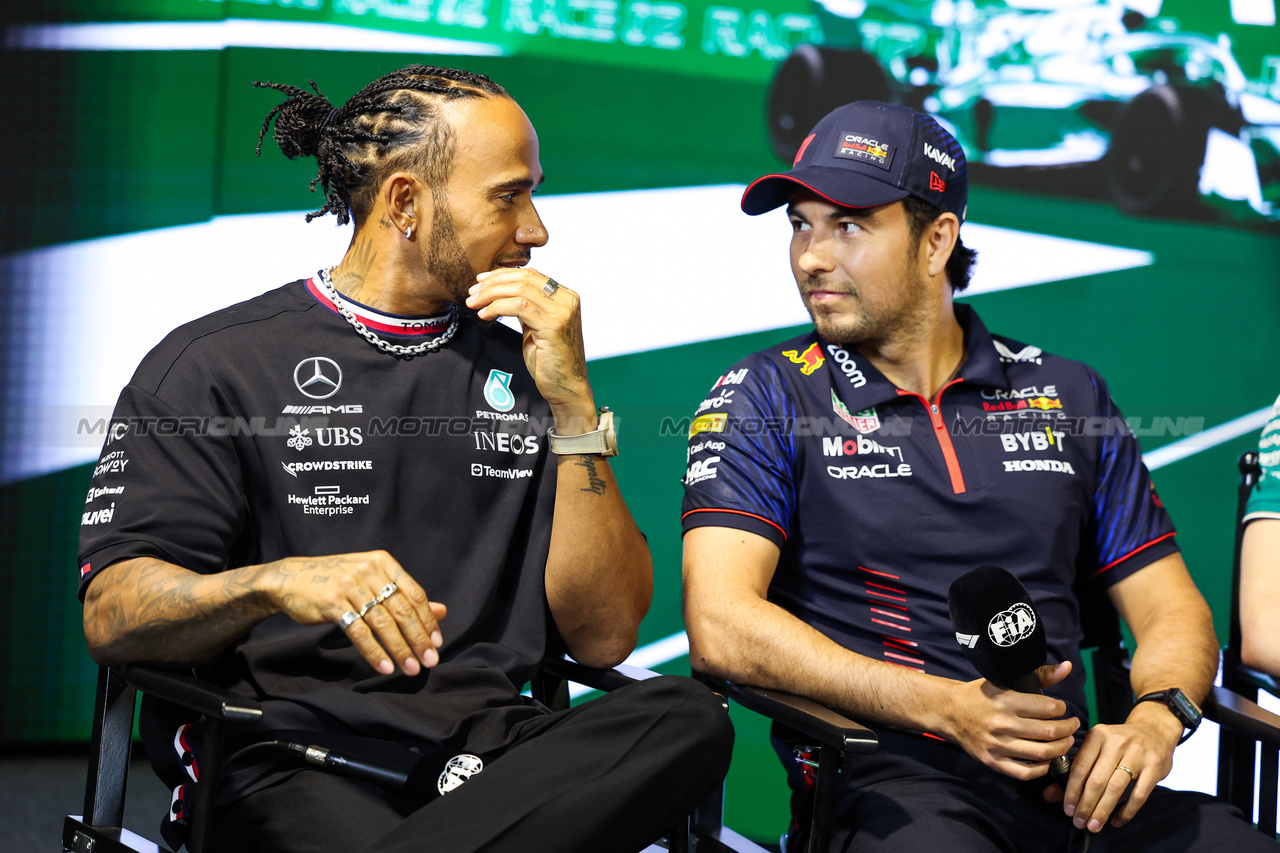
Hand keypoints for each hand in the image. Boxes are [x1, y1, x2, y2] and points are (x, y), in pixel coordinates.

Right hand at [257, 551, 446, 676]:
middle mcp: (369, 571)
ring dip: (399, 649)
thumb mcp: (373, 581)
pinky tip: (385, 667)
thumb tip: (442, 612)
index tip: (437, 643)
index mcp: (383, 563)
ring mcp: (349, 586)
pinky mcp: (332, 603)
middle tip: (430, 661)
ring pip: (382, 622)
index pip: (415, 594)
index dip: (428, 621)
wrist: (291, 579)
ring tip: (410, 668)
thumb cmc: (338, 582)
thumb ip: (405, 596)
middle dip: (418, 639)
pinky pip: (359, 632)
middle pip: (402, 609)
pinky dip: (374, 652)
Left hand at [465, 268, 595, 427]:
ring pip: (519, 290)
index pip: (530, 274)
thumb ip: (527, 306)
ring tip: (474, 304)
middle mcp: (567, 300)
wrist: (566, 387)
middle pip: (523, 278)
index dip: (502, 274)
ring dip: (491, 295)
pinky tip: (485, 315)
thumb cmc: (549, 359)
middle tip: (472, 294)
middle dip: (492, 284)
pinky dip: (498, 308)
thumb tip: (501, 290)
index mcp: (565, 296)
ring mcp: (562, 312)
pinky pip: (519, 307)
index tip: (480, 280)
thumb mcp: (536, 326)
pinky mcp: (554, 326)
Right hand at [946, 662, 1079, 779]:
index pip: (1048, 707)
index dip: (1062, 708)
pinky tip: (1047, 759)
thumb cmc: (980, 694)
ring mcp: (996, 745)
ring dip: (1061, 748)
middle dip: (1068, 729)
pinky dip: (1043, 768)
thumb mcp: (1004, 679)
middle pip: (1050, 732)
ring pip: (1042, 753)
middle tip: (1072, 725)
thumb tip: (1068, 666)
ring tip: (1065, 741)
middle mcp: (1001, 723)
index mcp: (1005, 700)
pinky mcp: (993, 762)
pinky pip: (1026, 773)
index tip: (1062, 708)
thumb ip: (1039, 676)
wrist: (949, 711)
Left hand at [1045, 701, 1180, 832]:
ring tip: (1094, 825)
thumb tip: (1049, 795)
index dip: (1071, 791)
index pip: (1080, 767)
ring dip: (1102, 810)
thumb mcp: (1096, 748)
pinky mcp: (1155, 766)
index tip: (1067, 810)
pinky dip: (1126, 811)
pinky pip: (1138, 795)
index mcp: (1097, 736)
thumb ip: (1075, 771)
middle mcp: (1116, 742)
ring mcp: (1137, 753)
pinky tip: (1116, 821)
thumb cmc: (1119, 744)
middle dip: (1085, 805)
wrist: (1154, 729)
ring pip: (1115, 788)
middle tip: (1079, 822)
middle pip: (1096, 780)